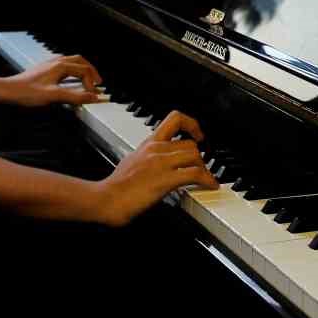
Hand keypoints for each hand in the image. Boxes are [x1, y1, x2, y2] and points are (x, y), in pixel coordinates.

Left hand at [0, 54, 104, 107]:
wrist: (8, 90)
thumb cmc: (26, 92)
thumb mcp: (54, 96)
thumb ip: (75, 96)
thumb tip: (92, 97)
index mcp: (60, 66)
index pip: (84, 70)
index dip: (91, 83)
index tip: (93, 95)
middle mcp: (56, 62)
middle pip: (80, 61)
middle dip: (91, 71)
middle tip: (98, 82)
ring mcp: (49, 64)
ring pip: (72, 62)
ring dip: (82, 70)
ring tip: (87, 80)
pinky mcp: (45, 69)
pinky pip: (64, 65)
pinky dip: (73, 71)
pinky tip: (70, 80)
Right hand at [94, 111, 217, 226]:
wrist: (107, 198)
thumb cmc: (116, 186)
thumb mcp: (131, 162)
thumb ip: (146, 158)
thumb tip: (155, 164)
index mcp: (148, 143)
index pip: (174, 119)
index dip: (192, 124)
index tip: (198, 135)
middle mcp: (156, 149)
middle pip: (190, 143)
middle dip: (200, 157)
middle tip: (203, 167)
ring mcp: (161, 163)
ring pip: (195, 155)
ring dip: (205, 168)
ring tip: (206, 178)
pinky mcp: (166, 179)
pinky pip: (195, 174)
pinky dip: (207, 179)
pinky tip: (210, 185)